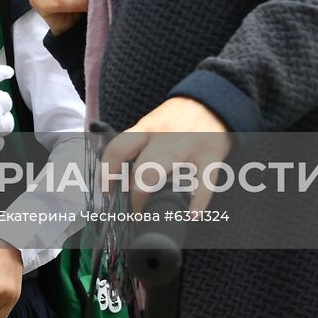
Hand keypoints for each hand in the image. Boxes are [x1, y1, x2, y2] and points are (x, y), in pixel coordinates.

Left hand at [101, 97, 230, 211]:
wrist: (211, 103)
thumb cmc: (175, 120)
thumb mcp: (151, 125)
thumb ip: (134, 146)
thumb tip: (113, 174)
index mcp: (146, 129)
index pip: (119, 149)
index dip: (108, 171)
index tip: (106, 190)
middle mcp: (165, 138)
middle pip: (144, 165)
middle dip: (136, 189)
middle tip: (132, 207)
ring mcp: (188, 148)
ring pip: (172, 170)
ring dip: (159, 194)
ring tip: (153, 212)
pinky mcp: (211, 157)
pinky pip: (205, 184)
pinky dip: (198, 202)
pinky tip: (191, 215)